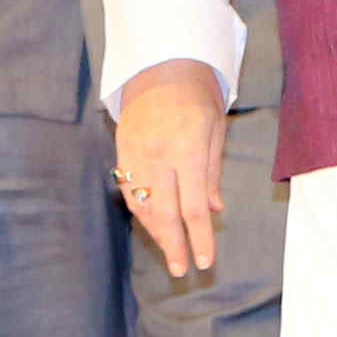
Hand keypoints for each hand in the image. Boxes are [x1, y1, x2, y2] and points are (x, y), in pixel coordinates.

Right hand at [113, 61, 226, 278]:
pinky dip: (139, 212)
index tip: (205, 262)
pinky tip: (150, 226)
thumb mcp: (215, 130)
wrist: (160, 65)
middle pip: (164, 213)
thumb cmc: (197, 96)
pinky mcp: (121, 152)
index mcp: (187, 150)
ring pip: (142, 206)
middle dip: (174, 245)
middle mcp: (158, 156)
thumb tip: (214, 210)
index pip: (194, 206)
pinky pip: (129, 191)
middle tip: (181, 271)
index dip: (199, 238)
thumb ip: (212, 173)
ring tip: (169, 252)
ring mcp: (136, 155)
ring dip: (155, 233)